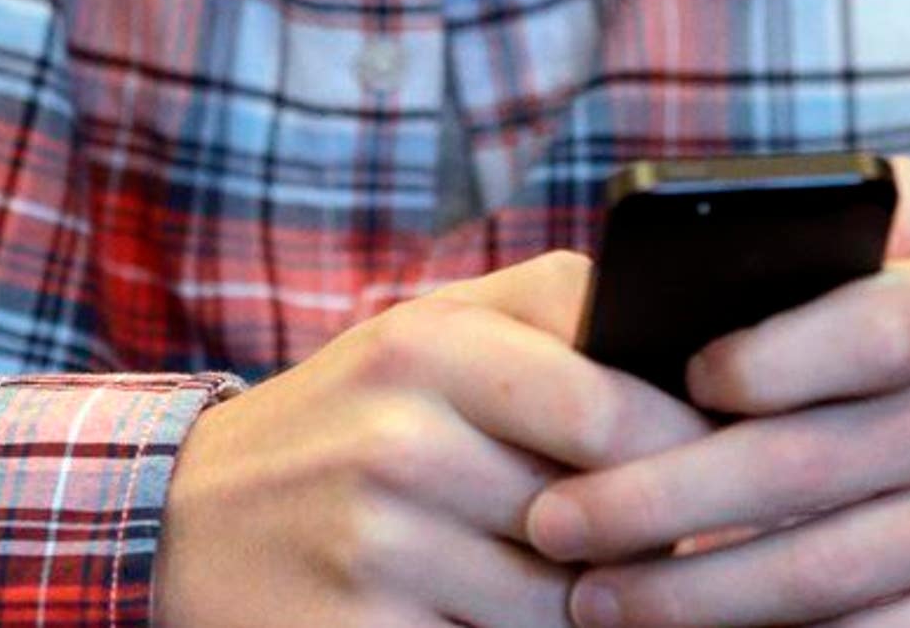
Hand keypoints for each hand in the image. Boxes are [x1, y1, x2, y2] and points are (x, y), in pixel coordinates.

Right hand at [152, 251, 710, 626]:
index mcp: (428, 348)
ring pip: (562, 607)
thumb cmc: (345, 412)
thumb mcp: (431, 327)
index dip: (686, 445)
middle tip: (661, 533)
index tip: (718, 463)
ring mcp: (375, 550)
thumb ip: (555, 312)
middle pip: (600, 519)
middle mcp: (398, 444)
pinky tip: (499, 608)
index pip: (612, 406)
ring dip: (588, 601)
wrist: (191, 514)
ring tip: (571, 572)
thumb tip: (683, 354)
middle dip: (647, 536)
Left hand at [526, 159, 909, 626]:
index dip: (756, 363)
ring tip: (596, 598)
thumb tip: (717, 233)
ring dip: (694, 599)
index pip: (863, 331)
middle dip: (658, 507)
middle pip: (809, 469)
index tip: (653, 391)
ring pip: (830, 574)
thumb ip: (858, 216)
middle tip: (554, 524)